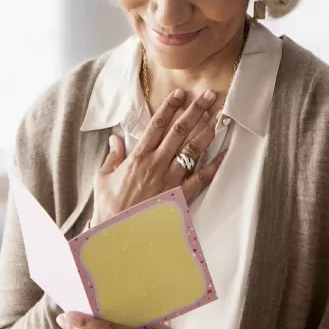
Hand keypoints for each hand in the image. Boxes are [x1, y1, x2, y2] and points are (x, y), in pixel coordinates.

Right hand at [91, 89, 226, 226]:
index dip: (170, 107)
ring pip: (192, 149)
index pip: (157, 125)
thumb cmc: (109, 207)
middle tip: (208, 95)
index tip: (181, 94)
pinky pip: (201, 178)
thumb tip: (115, 139)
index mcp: (138, 157)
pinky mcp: (180, 196)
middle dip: (195, 111)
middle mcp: (157, 164)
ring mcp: (170, 179)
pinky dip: (214, 165)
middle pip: (179, 131)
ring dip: (207, 130)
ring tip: (218, 115)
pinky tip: (224, 153)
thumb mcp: (103, 178)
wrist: (119, 235)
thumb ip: (112, 156)